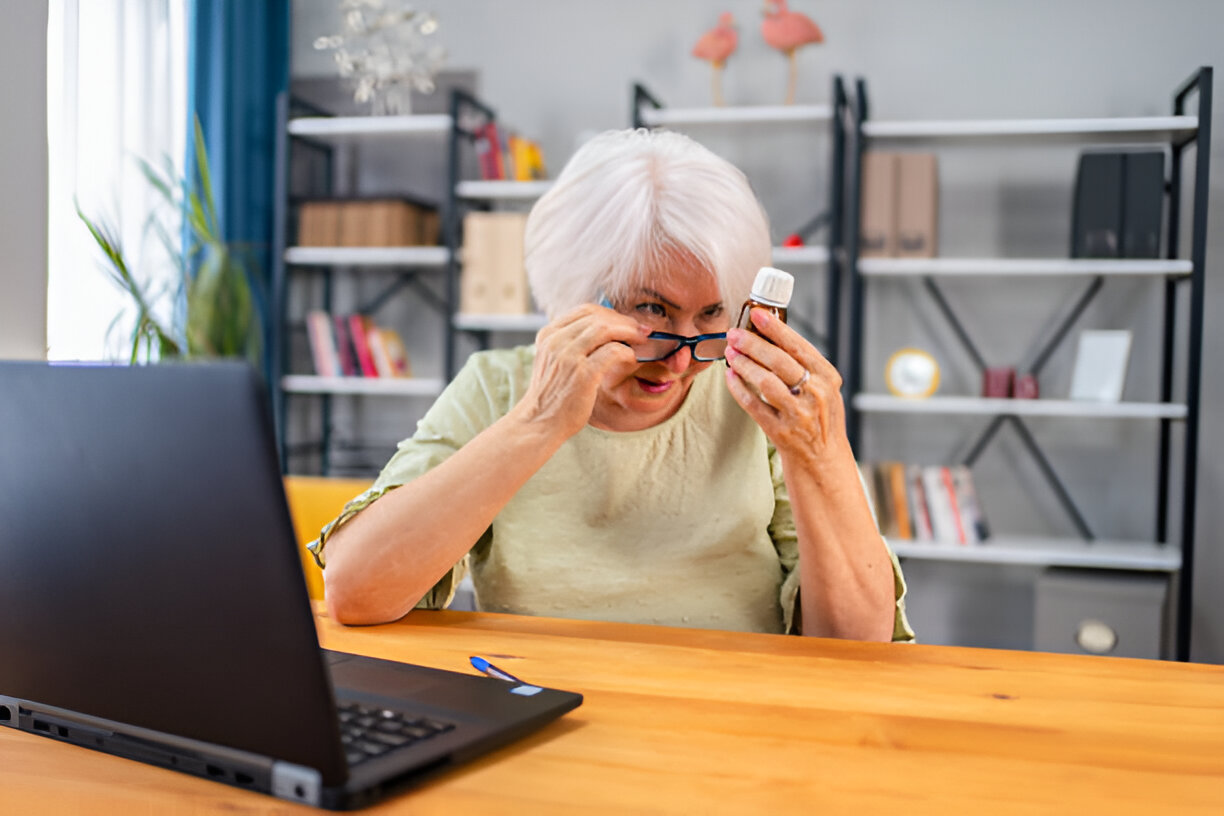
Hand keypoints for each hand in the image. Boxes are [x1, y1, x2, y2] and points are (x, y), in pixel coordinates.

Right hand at [511, 303, 649, 438]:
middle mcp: (556, 341)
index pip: (585, 310)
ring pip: (606, 328)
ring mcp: (568, 356)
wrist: (539, 423)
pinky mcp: (583, 374)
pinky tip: (631, 358)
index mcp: (548, 335)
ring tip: (641, 340)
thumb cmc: (552, 396)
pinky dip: (627, 351)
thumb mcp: (554, 361)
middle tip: (641, 331)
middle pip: (598, 316)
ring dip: (629, 332)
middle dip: (624, 321)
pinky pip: (613, 351)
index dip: (611, 314)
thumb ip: (571, 344)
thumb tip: (604, 332)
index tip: (626, 323)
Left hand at [723, 308, 849, 467]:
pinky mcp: (781, 432)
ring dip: (744, 364)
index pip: (799, 346)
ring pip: (765, 382)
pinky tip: (730, 377)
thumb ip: (805, 366)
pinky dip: (739, 389)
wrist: (824, 460)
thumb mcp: (824, 389)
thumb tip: (771, 335)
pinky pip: (754, 405)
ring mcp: (798, 414)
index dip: (776, 328)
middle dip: (753, 344)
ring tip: (730, 353)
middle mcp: (815, 394)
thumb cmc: (821, 419)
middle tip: (734, 334)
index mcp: (828, 378)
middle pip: (779, 361)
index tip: (757, 314)